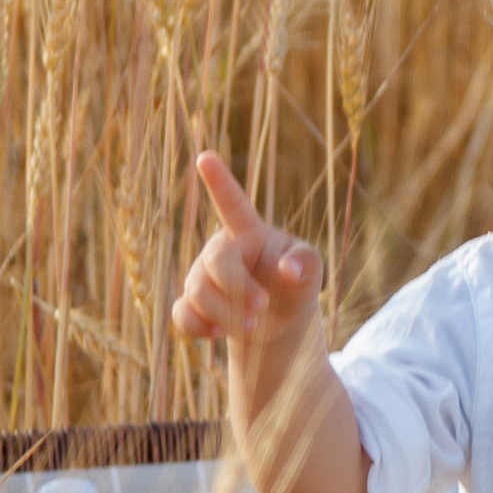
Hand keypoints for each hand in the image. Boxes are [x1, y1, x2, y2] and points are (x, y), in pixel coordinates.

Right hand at [172, 153, 322, 350]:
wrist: (277, 320)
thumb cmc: (293, 284)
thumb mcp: (310, 272)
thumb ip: (306, 264)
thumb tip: (289, 270)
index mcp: (249, 232)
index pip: (232, 204)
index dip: (219, 182)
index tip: (205, 157)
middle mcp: (220, 248)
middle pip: (216, 263)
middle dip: (238, 289)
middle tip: (262, 307)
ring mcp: (200, 275)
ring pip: (198, 292)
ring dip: (226, 315)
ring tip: (254, 327)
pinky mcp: (191, 304)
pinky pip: (182, 315)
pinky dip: (200, 328)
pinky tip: (218, 334)